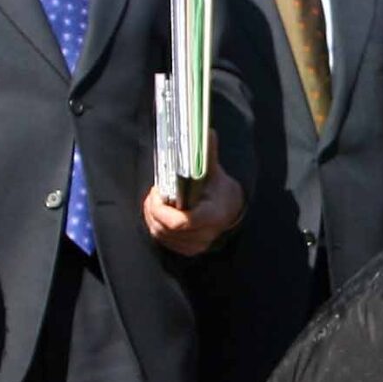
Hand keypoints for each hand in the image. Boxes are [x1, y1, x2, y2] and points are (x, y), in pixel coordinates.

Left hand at [143, 132, 245, 255]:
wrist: (230, 210)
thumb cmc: (219, 189)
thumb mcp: (215, 171)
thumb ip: (208, 154)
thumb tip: (207, 132)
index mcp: (213, 215)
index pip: (182, 221)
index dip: (162, 209)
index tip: (157, 191)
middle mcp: (205, 234)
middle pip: (166, 228)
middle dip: (153, 209)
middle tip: (154, 193)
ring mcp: (196, 245)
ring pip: (161, 235)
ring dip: (152, 217)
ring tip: (155, 201)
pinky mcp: (189, 250)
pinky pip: (163, 241)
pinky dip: (156, 226)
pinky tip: (159, 213)